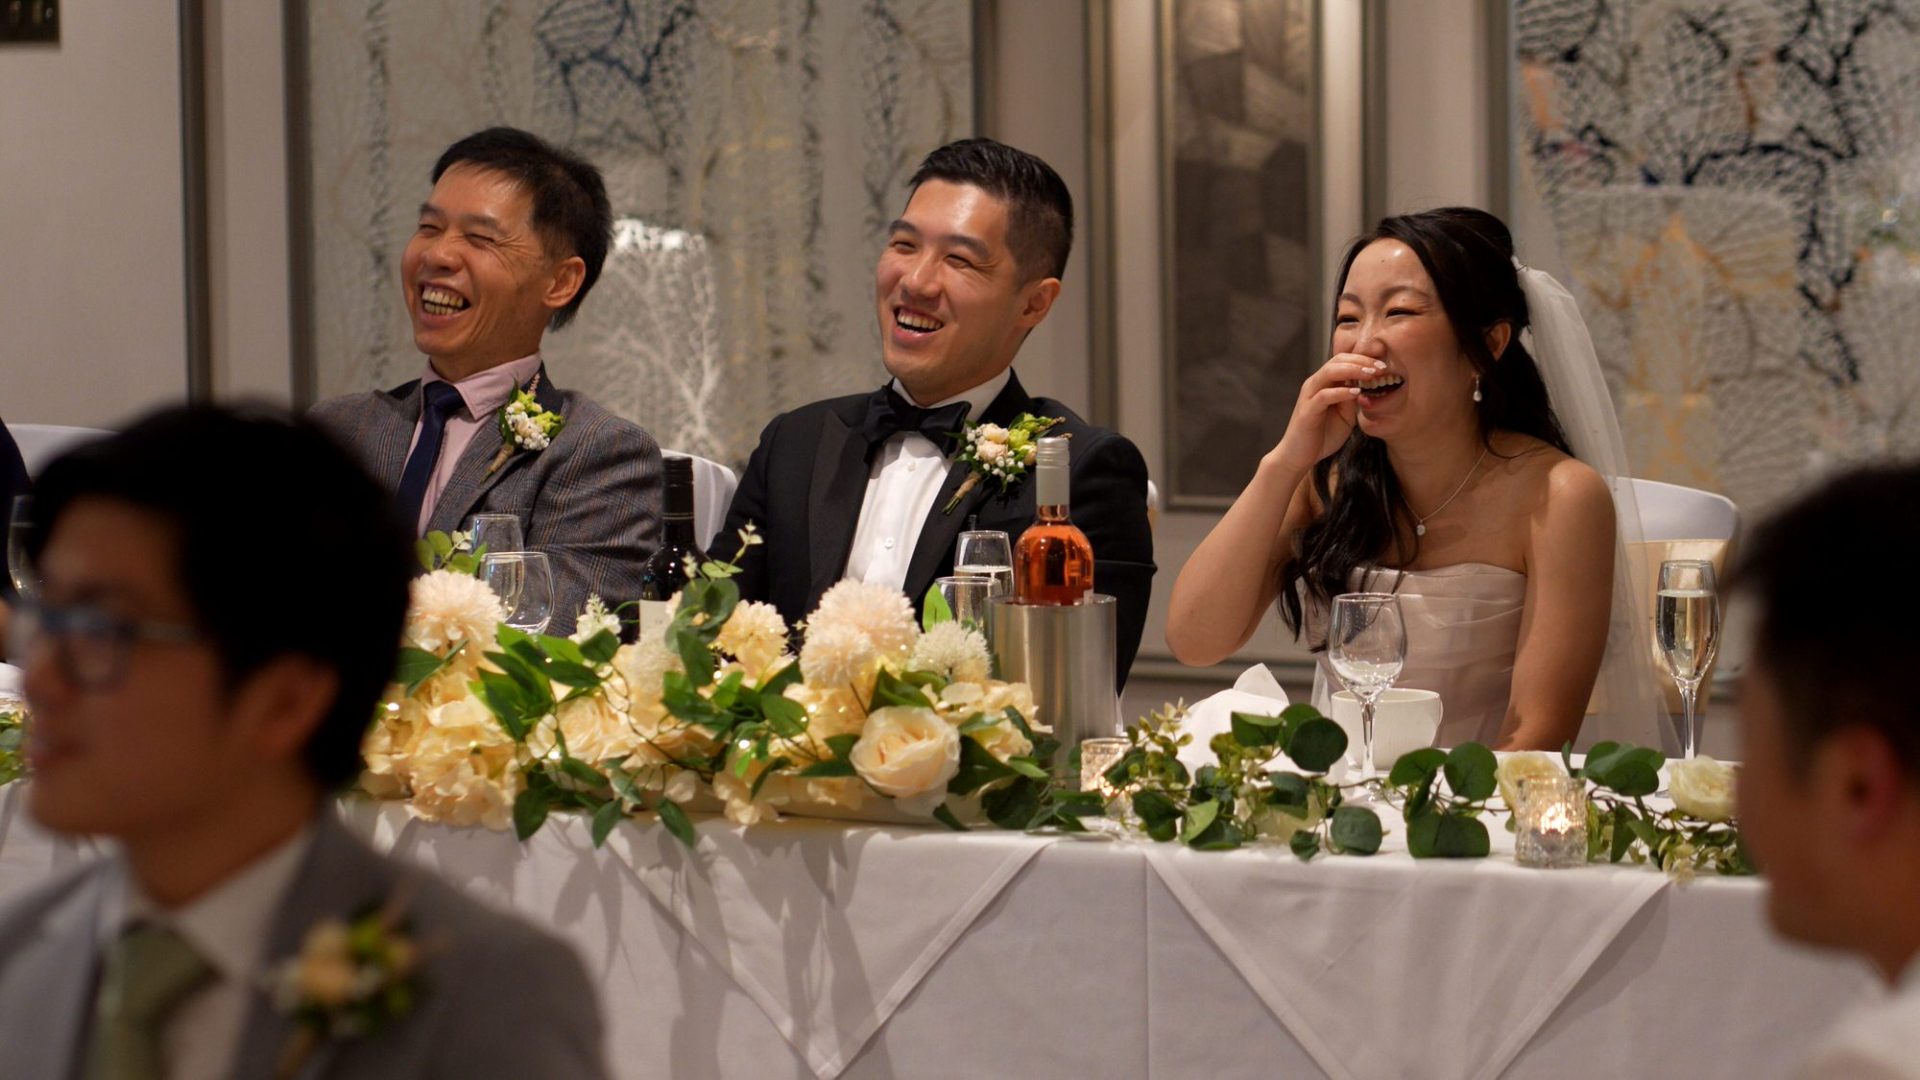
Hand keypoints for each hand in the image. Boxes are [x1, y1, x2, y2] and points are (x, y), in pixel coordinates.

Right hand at [1270, 354, 1382, 473]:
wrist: (1299, 456)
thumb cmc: (1322, 436)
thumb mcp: (1345, 416)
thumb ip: (1352, 400)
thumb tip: (1366, 386)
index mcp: (1324, 384)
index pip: (1343, 360)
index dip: (1364, 360)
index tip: (1383, 366)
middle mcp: (1314, 385)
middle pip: (1337, 360)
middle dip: (1361, 361)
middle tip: (1381, 367)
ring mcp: (1309, 396)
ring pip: (1329, 372)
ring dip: (1352, 371)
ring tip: (1371, 375)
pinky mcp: (1307, 410)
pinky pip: (1324, 395)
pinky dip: (1341, 392)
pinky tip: (1356, 393)